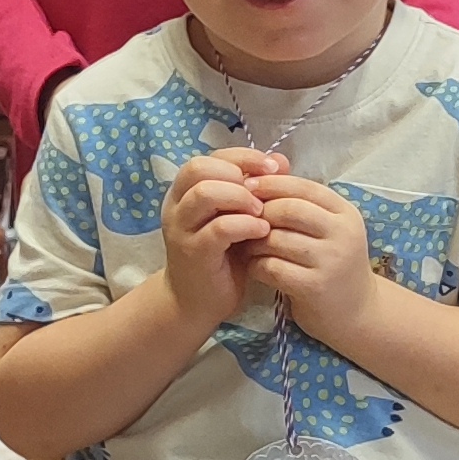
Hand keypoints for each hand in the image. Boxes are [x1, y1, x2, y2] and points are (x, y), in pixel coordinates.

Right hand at [161, 149, 281, 327]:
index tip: (271, 168)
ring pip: (206, 193)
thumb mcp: (239, 217)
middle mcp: (177, 206)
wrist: (196, 302)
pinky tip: (262, 231)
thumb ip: (255, 189)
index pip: (209, 157)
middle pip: (200, 168)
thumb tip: (280, 160)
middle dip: (238, 173)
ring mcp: (182, 229)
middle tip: (264, 191)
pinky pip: (219, 228)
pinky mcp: (194, 253)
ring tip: (261, 211)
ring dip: (240, 197)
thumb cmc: (221, 256)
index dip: (241, 157)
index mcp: (186, 192)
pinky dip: (245, 225)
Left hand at [245, 172, 384, 334]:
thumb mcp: (329, 230)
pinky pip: (273, 267)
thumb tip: (263, 175)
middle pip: (289, 210)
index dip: (272, 184)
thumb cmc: (334, 264)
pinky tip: (253, 266)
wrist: (356, 313)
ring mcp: (330, 261)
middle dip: (259, 211)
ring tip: (243, 243)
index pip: (304, 187)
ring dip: (253, 240)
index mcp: (345, 213)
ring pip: (277, 239)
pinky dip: (256, 264)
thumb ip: (302, 204)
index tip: (247, 186)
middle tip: (240, 216)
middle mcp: (342, 234)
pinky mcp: (314, 287)